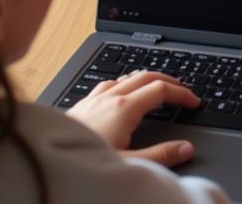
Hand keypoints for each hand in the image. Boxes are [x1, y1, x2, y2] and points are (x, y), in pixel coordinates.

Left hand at [67, 69, 198, 165]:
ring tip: (157, 89)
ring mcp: (93, 99)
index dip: (182, 93)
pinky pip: (108, 84)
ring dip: (147, 80)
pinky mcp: (81, 105)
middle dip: (169, 81)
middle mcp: (109, 97)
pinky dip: (124, 83)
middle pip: (147, 76)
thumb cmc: (84, 165)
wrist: (47, 164)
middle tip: (183, 91)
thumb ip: (160, 156)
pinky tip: (121, 93)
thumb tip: (185, 148)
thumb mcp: (128, 166)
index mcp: (124, 108)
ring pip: (127, 76)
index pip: (161, 89)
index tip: (194, 101)